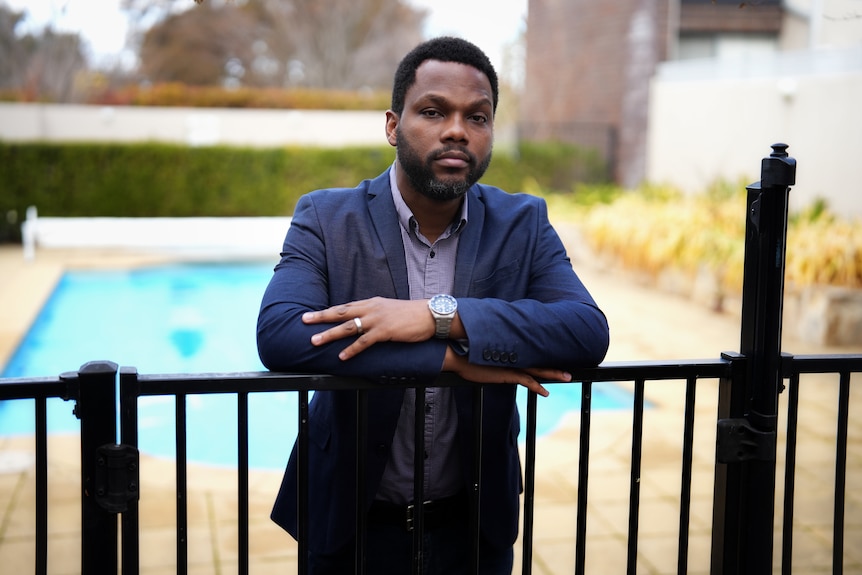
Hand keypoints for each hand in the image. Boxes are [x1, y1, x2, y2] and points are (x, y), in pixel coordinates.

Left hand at [303, 297, 434, 359]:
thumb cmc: (411, 315)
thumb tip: (363, 322)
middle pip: (341, 312)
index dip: (328, 311)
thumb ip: (375, 314)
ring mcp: (377, 319)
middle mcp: (371, 308)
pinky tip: (341, 356)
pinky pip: (364, 342)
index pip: (345, 306)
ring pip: (348, 327)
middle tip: (304, 320)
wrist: (430, 315)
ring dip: (330, 334)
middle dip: (321, 317)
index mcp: (371, 303)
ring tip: (314, 340)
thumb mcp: (389, 310)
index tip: (312, 314)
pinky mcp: (385, 331)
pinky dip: (351, 349)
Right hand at [443, 348, 570, 396]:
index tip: (553, 356)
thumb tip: (491, 353)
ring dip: (553, 374)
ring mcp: (510, 365)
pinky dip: (537, 386)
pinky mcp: (506, 374)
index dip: (542, 356)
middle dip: (555, 364)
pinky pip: (526, 380)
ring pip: (537, 369)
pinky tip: (545, 392)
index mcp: (509, 351)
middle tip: (569, 367)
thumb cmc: (466, 354)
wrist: (458, 356)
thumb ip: (491, 353)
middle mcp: (513, 357)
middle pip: (539, 360)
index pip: (530, 353)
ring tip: (567, 377)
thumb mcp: (482, 353)